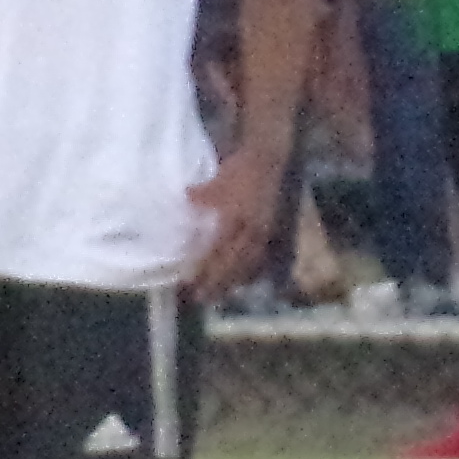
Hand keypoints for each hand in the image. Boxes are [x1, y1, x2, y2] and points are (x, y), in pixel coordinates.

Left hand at [188, 137, 288, 299]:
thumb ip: (202, 194)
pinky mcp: (273, 233)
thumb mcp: (218, 179)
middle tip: (202, 298)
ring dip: (234, 283)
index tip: (191, 284)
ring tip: (221, 295)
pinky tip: (246, 280)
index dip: (205, 270)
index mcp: (236, 221)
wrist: (271, 159)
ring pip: (248, 266)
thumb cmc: (241, 168)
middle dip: (217, 284)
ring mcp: (264, 234)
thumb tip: (185, 200)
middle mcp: (251, 233)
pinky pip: (263, 258)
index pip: (218, 252)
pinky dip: (253, 272)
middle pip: (233, 266)